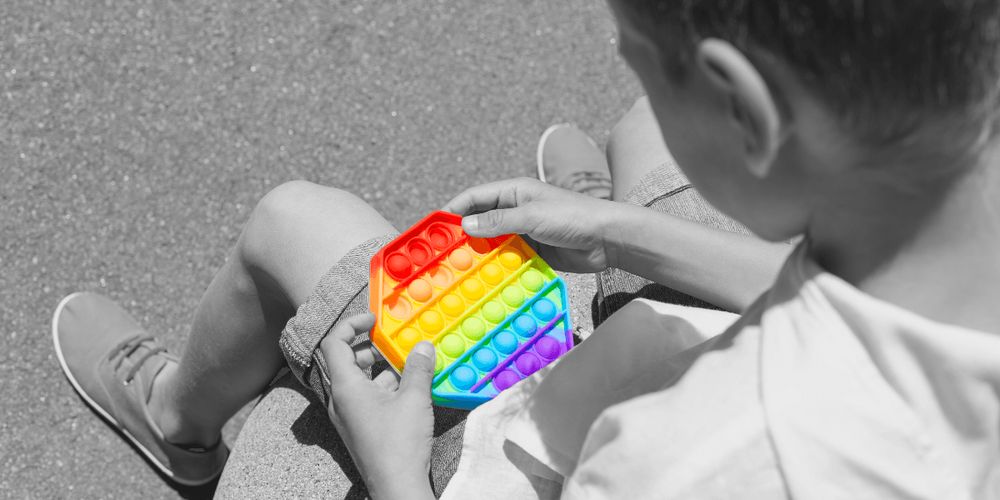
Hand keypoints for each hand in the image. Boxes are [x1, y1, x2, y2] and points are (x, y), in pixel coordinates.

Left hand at [319, 313, 435, 499]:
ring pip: (358, 380)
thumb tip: (423, 347)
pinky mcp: (359, 428)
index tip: (373, 321)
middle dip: (370, 347)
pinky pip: (365, 398)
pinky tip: (408, 390)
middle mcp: (340, 400)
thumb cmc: (400, 443)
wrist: (396, 486)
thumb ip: (418, 368)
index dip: (351, 325)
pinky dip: (383, 387)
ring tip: (407, 365)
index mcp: (345, 387)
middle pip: (345, 360)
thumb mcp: (414, 398)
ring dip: (380, 369)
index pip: (334, 343)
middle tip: (393, 344)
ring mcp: (348, 416)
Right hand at [443, 177, 623, 273]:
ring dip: (478, 255)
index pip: (474, 197)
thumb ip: (498, 222)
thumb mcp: (532, 216)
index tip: (432, 228)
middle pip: (481, 221)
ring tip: (458, 271)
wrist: (607, 239)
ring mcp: (525, 232)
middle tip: (441, 255)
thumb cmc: (572, 217)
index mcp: (514, 192)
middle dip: (462, 236)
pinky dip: (496, 267)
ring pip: (493, 243)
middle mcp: (516, 210)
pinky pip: (509, 259)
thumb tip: (465, 225)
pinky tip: (483, 280)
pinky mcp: (534, 252)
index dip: (453, 210)